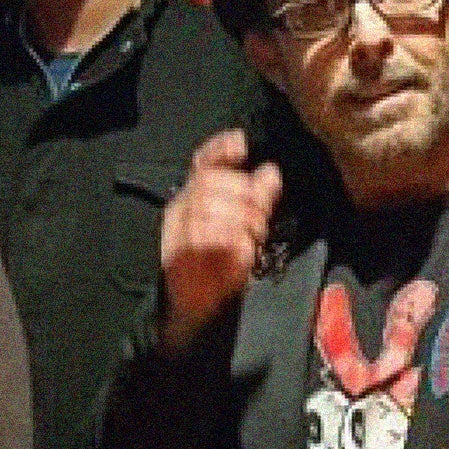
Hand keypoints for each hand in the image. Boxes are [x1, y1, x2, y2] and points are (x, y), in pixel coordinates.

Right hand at [160, 129, 281, 350]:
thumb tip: (270, 173)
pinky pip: (205, 238)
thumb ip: (257, 199)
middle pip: (209, 181)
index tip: (240, 142)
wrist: (196, 306)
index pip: (203, 161)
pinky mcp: (178, 255)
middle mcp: (182, 207)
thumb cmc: (219, 264)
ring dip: (240, 222)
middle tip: (261, 219)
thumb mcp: (245, 227)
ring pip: (208, 208)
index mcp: (196, 195)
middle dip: (243, 196)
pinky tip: (242, 251)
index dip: (220, 148)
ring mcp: (177, 230)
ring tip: (252, 240)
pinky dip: (230, 243)